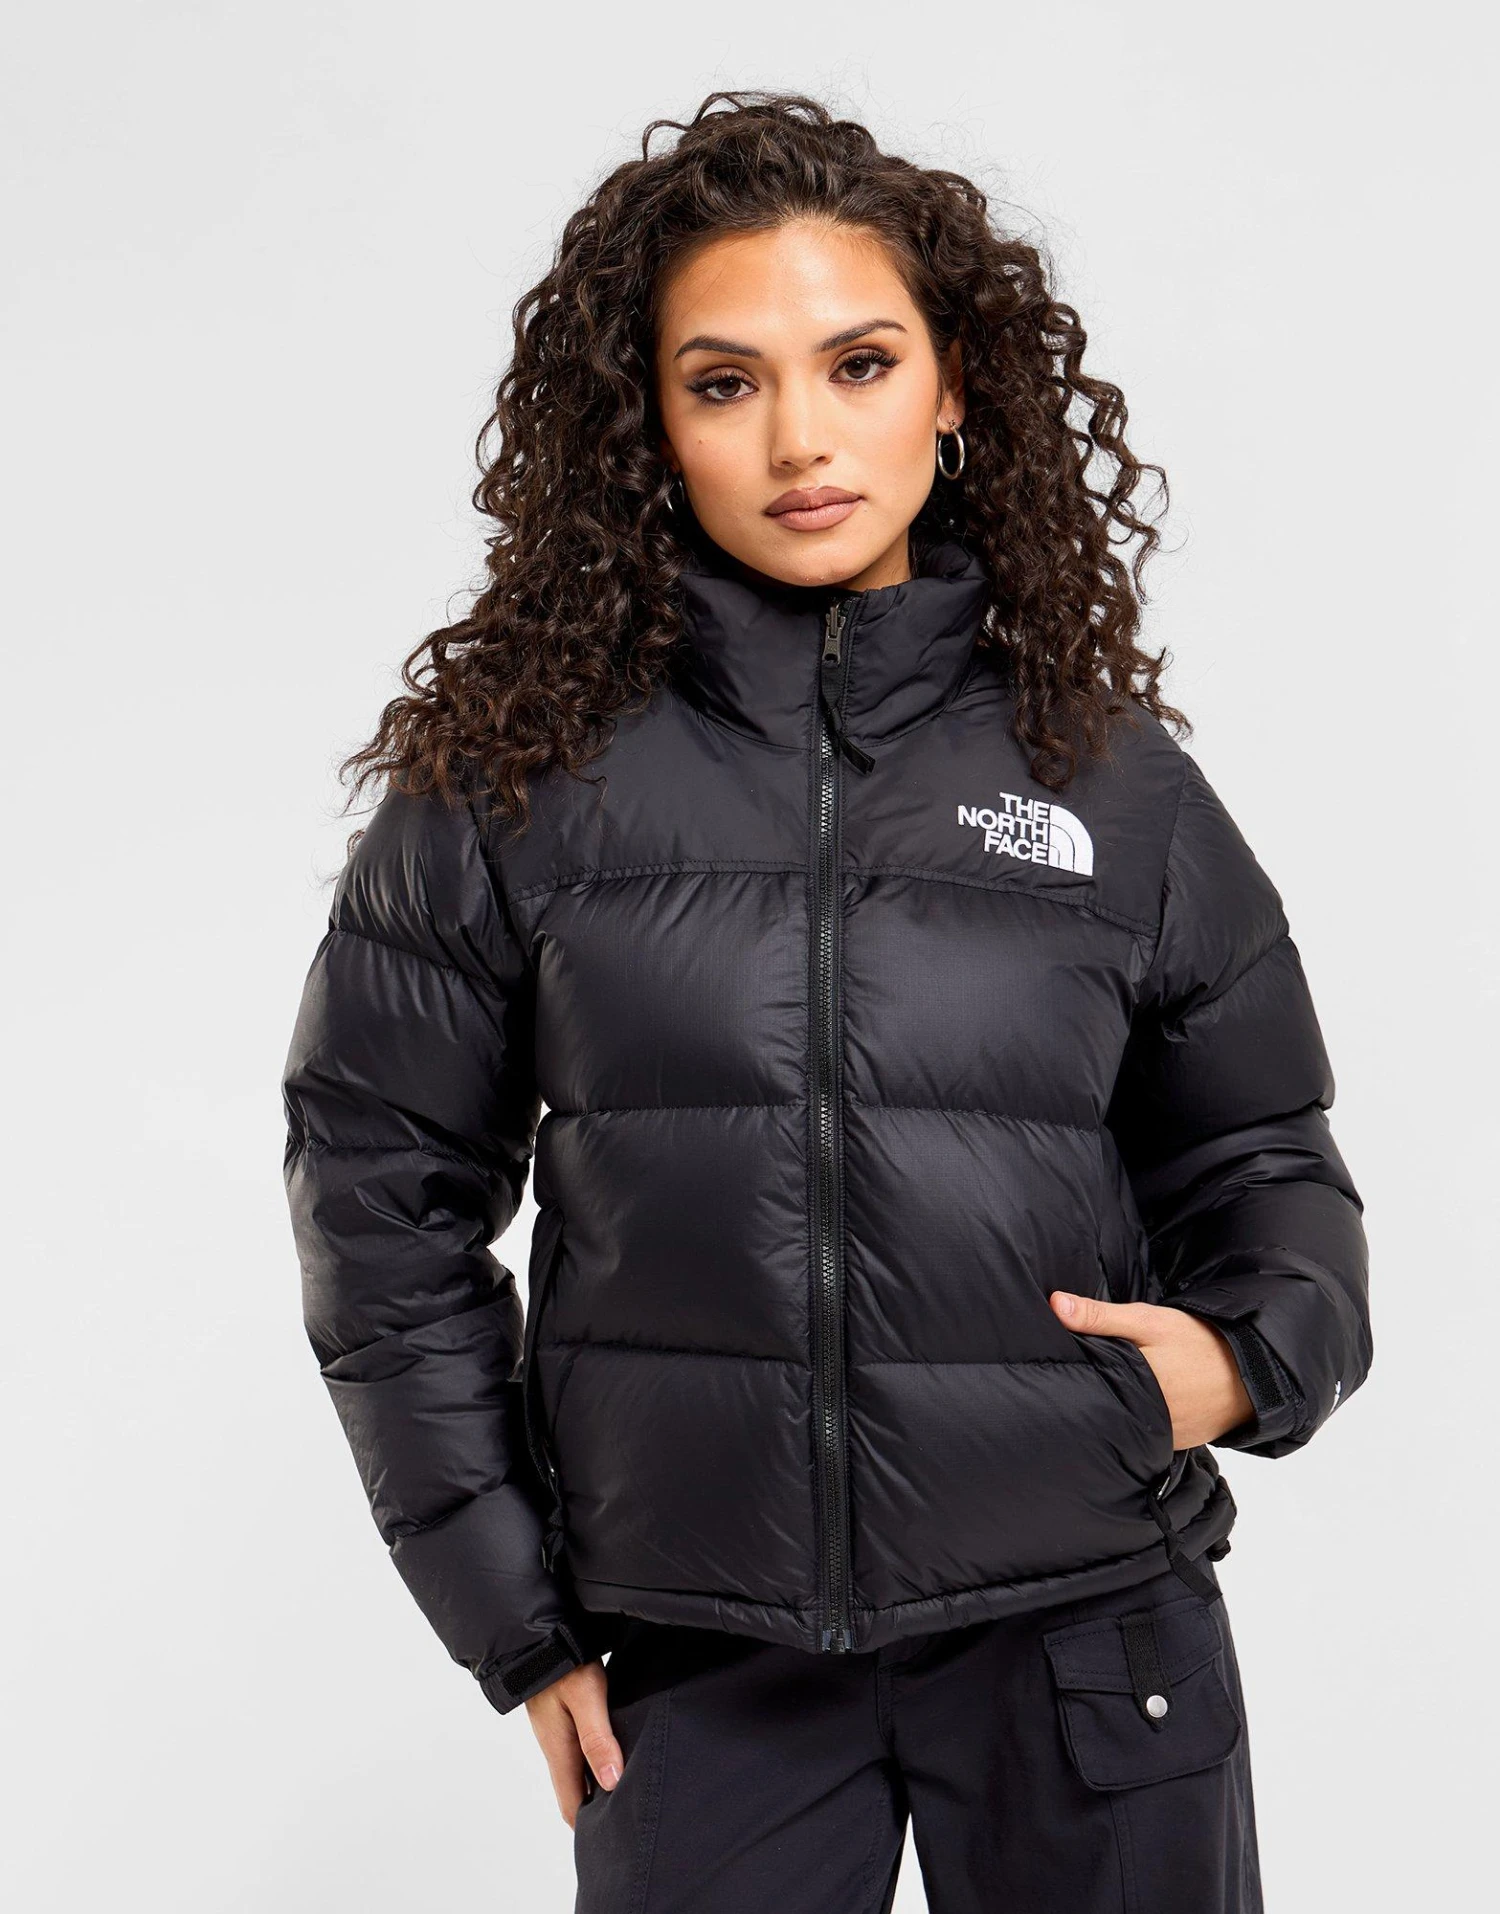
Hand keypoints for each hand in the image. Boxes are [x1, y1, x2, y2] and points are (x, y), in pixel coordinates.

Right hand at [524, 1659, 624, 1828]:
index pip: (571, 1806)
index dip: (587, 1827)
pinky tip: (611, 1752)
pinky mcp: (560, 1715)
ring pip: (575, 1769)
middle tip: (622, 1821)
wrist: (535, 1633)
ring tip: (623, 1791)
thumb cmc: (562, 1662)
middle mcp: (554, 1746)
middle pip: (573, 1791)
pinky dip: (592, 1760)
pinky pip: (576, 1748)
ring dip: (593, 1783)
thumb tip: (611, 1782)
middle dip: (592, 1810)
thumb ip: (597, 1738)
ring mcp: (555, 1731)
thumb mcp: (586, 1697)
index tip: (610, 1839)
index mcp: (559, 1750)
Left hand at [1049, 1292, 1254, 1448]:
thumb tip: (1055, 1306)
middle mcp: (1147, 1417)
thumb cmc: (1197, 1342)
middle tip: (1067, 1389)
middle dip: (1088, 1400)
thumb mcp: (1147, 1321)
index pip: (1088, 1387)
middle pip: (1103, 1410)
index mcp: (1136, 1383)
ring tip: (1096, 1401)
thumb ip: (1100, 1316)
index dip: (1068, 1381)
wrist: (1253, 1373)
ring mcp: (1163, 1436)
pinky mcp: (1176, 1445)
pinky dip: (1136, 1426)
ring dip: (1112, 1415)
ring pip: (1123, 1426)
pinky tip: (1128, 1413)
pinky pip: (1146, 1438)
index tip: (1052, 1374)